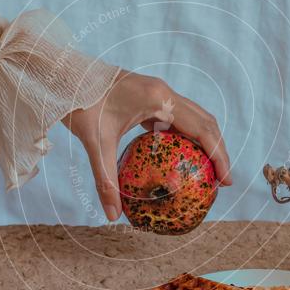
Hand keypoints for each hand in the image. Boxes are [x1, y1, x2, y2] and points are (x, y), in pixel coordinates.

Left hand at [62, 70, 231, 220]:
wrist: (65, 74)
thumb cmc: (80, 102)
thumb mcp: (94, 143)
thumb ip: (106, 179)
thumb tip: (113, 215)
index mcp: (158, 99)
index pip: (202, 128)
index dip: (219, 154)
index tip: (225, 179)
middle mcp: (163, 92)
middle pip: (205, 122)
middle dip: (218, 150)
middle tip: (222, 181)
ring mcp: (157, 91)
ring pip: (193, 117)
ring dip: (204, 141)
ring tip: (207, 170)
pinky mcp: (148, 95)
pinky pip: (176, 116)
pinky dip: (185, 137)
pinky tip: (179, 158)